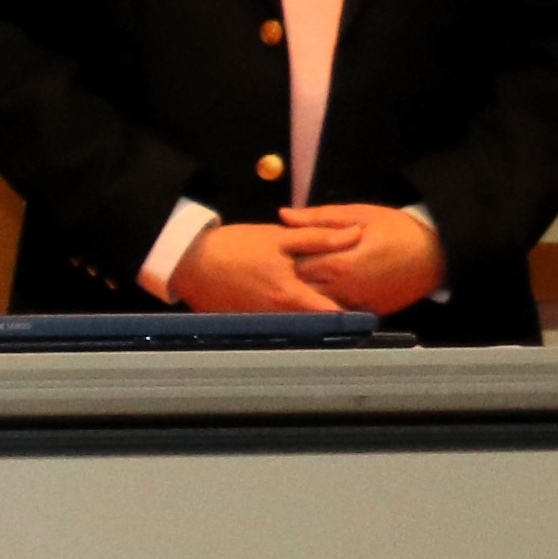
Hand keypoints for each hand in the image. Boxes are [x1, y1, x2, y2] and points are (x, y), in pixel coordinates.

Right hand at [165, 220, 342, 315]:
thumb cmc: (233, 247)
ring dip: (313, 316)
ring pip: (299, 324)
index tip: (369, 307)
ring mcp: (263, 322)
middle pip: (319, 322)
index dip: (355, 312)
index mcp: (291, 296)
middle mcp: (280, 316)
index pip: (334, 314)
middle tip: (354, 302)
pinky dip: (289, 316)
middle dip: (336, 313)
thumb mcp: (278, 237)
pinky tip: (290, 303)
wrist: (188, 263)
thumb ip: (318, 238)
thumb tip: (355, 234)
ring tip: (327, 303)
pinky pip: (279, 323)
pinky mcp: (249, 323)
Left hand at [278, 202, 443, 315]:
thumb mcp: (360, 215)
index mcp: (340, 264)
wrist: (437, 253)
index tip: (288, 247)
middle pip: (303, 286)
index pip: (296, 264)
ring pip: (317, 302)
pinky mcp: (367, 312)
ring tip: (309, 275)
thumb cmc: (398, 230)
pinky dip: (327, 302)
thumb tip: (284, 215)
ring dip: (308, 290)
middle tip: (295, 261)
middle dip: (295, 274)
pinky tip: (328, 289)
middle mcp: (345, 289)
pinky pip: (337, 310)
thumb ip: (319, 218)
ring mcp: (357, 304)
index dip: (289, 255)